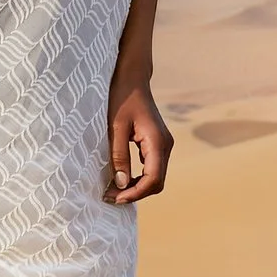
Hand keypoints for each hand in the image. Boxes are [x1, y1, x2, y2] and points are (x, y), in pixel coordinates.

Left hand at [105, 75, 171, 204]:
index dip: (135, 193)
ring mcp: (164, 145)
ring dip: (137, 187)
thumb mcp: (115, 127)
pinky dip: (139, 177)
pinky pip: (152, 168)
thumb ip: (119, 156)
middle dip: (136, 193)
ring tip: (113, 190)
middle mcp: (165, 145)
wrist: (132, 78)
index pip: (153, 179)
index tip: (115, 198)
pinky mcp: (157, 143)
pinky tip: (121, 178)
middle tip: (110, 197)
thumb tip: (120, 183)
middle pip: (157, 182)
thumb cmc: (121, 98)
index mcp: (157, 141)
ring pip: (155, 177)